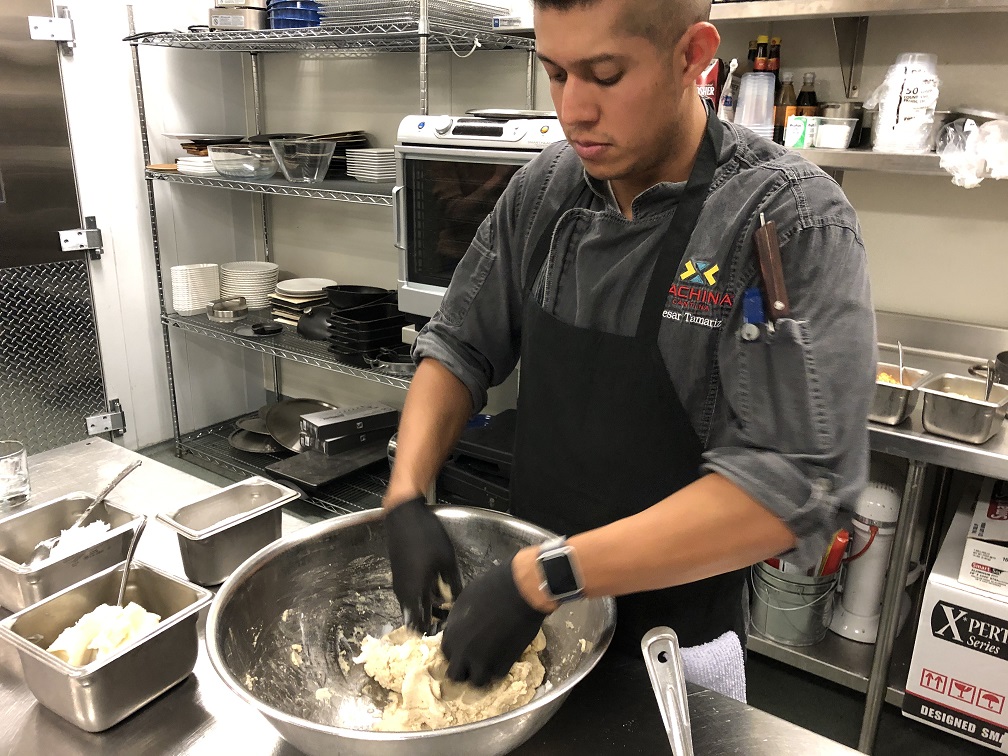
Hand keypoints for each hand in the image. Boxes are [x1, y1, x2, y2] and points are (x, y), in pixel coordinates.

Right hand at [384, 496, 461, 632]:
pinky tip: (434, 594)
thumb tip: (459, 601)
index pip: (419, 623)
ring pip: (411, 605)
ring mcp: (399, 582)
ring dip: (425, 610)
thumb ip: (452, 583)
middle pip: (414, 616)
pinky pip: (409, 594)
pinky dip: (420, 598)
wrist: (403, 516)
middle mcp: (402, 591)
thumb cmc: (425, 535)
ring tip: (444, 611)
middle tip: (446, 625)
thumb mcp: (446, 560)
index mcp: (413, 591)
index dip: (431, 632)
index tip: (444, 637)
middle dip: (429, 623)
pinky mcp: (399, 574)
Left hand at [441, 561, 547, 685]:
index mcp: (451, 636)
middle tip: (474, 661)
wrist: (519, 592)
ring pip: (477, 681)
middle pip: (456, 675)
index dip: (456, 651)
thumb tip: (459, 628)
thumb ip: (458, 621)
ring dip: (482, 674)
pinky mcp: (504, 665)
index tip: (465, 647)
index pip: (446, 654)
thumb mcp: (465, 601)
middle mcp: (463, 653)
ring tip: (490, 662)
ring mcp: (483, 662)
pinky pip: (497, 675)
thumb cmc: (491, 588)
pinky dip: (499, 669)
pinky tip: (504, 657)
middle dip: (464, 669)